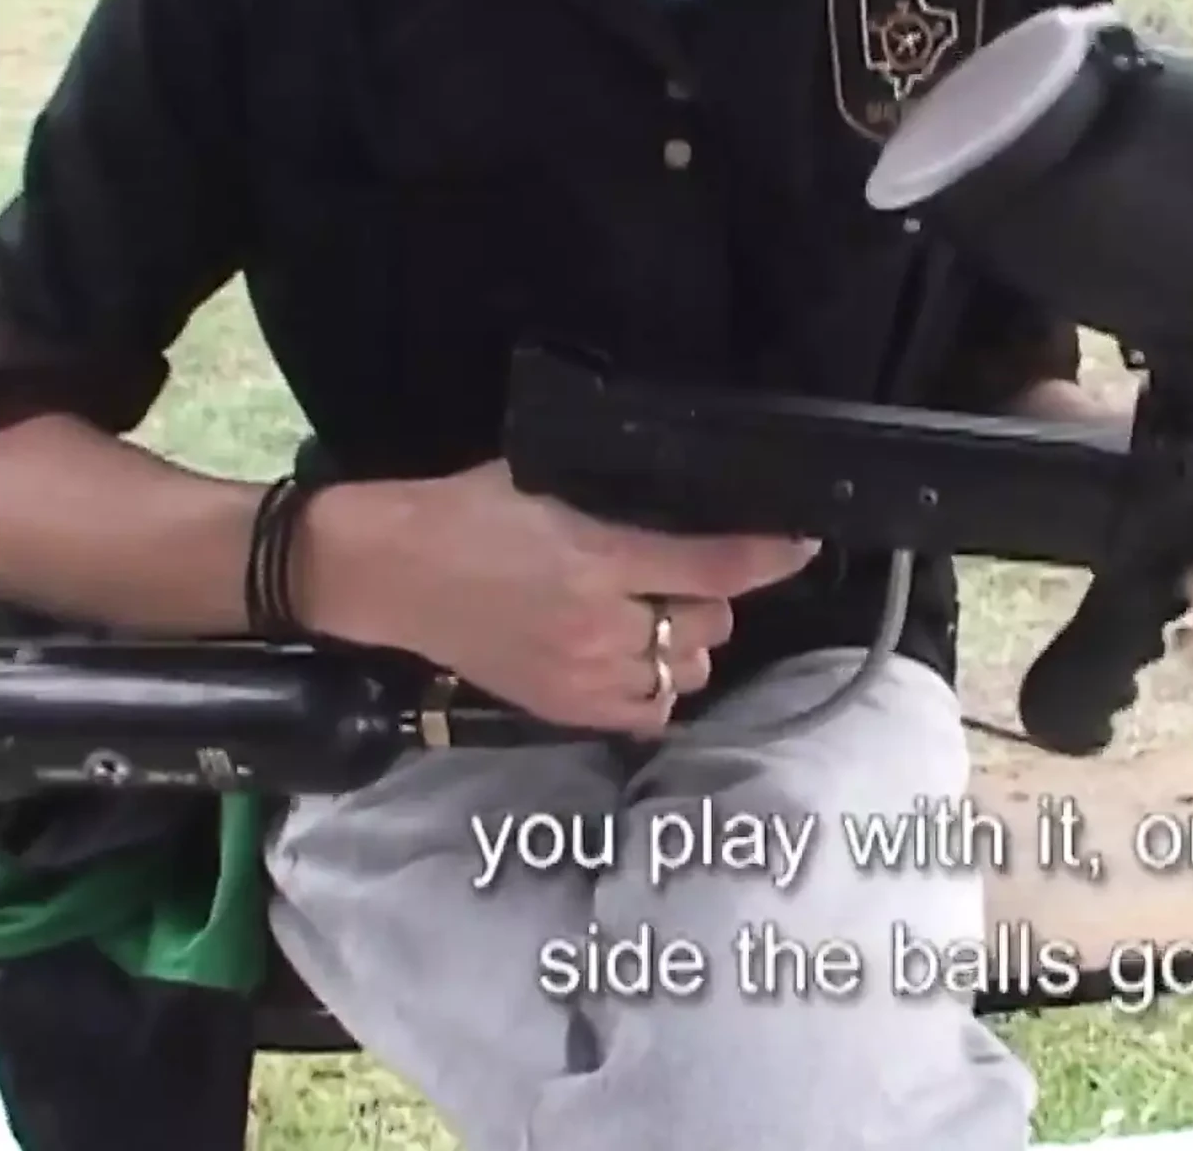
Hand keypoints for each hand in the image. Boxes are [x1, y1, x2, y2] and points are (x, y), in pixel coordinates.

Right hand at [297, 463, 819, 733]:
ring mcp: (582, 675)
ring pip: (683, 671)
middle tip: (674, 576)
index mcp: (599, 559)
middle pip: (708, 624)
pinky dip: (653, 687)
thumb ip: (620, 500)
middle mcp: (600, 626)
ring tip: (649, 618)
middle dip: (707, 599)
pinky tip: (632, 659)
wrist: (391, 573)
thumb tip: (690, 500)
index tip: (801, 545)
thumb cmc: (467, 512)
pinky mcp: (561, 709)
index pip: (716, 568)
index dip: (770, 556)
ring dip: (682, 644)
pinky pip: (647, 712)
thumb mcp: (546, 481)